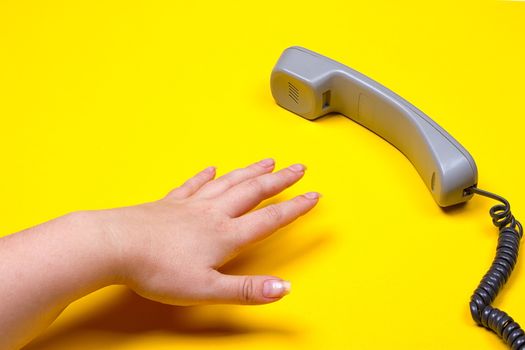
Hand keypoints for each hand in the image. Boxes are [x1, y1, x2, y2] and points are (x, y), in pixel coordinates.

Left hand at [100, 158, 319, 305]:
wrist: (116, 246)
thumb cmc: (158, 270)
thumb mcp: (206, 289)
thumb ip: (246, 290)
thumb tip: (284, 289)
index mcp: (225, 235)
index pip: (270, 219)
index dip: (295, 208)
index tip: (314, 195)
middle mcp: (212, 214)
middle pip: (253, 192)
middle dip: (279, 180)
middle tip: (298, 168)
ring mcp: (190, 205)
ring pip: (228, 182)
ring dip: (250, 171)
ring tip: (267, 161)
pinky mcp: (169, 203)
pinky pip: (193, 185)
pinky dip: (205, 176)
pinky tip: (210, 169)